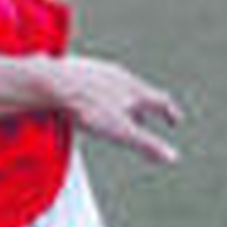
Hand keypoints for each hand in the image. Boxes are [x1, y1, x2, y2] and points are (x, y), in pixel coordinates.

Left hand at [45, 55, 183, 164]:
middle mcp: (120, 75)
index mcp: (134, 89)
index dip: (170, 112)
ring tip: (118, 111)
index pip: (160, 101)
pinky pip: (95, 82)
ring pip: (117, 86)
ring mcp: (99, 69)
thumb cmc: (87, 108)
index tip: (175, 120)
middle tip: (145, 121)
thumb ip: (146, 144)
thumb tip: (173, 158)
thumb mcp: (119, 131)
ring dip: (122, 100)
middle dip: (143, 108)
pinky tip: (90, 99)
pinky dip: (100, 93)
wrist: (51, 81)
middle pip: (138, 92)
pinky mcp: (79, 68)